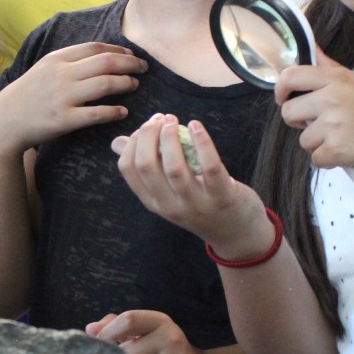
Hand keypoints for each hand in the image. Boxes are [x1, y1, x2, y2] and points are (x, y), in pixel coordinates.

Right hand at [0, 42, 146, 153]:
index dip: (119, 51)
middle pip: (105, 62)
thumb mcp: (44, 69)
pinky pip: (96, 114)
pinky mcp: (64, 120)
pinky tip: (123, 112)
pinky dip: (114, 112)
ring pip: (105, 84)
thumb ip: (68, 61)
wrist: (5, 122)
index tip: (132, 56)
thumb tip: (101, 56)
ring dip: (125, 83)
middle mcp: (61, 75)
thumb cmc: (28, 95)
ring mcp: (63, 97)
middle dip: (130, 64)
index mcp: (57, 59)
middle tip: (143, 69)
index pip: (96, 48)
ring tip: (134, 85)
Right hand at [111, 114, 270, 258]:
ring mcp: (196, 204)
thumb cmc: (199, 205)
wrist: (236, 235)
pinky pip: (209, 167)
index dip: (133, 141)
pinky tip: (196, 126)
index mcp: (153, 201)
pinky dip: (202, 143)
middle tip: (161, 118)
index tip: (147, 126)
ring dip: (170, 138)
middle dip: (148, 135)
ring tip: (173, 120)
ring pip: (174, 168)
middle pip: (147, 166)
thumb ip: (146, 168)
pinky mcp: (222, 198)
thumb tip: (116, 143)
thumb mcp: (169, 192)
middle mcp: (170, 206)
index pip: (128, 169)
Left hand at [275, 50, 353, 175]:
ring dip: (318, 143)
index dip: (280, 89)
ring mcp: (333, 125)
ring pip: (303, 139)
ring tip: (343, 138)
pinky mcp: (336, 149)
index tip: (284, 99)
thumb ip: (330, 68)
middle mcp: (332, 99)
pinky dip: (328, 160)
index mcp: (337, 79)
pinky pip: (315, 158)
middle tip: (319, 125)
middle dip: (298, 121)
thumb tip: (311, 47)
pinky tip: (347, 152)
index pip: (291, 76)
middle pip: (289, 111)